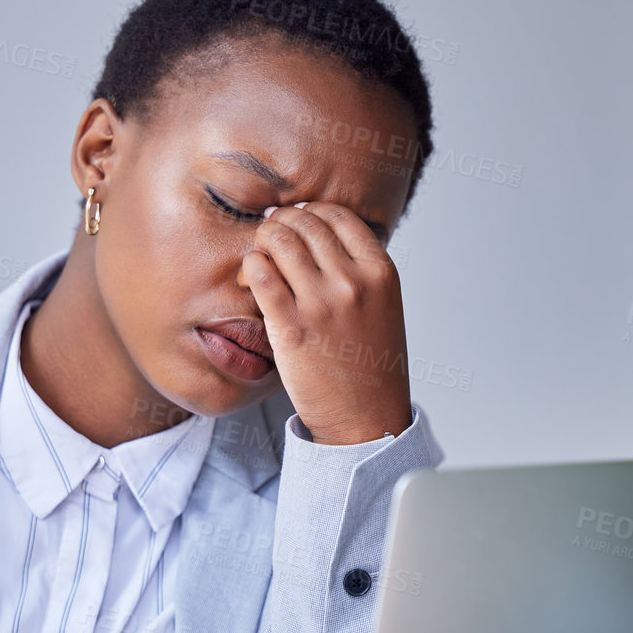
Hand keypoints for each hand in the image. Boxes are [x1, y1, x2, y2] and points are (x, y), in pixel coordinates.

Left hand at [241, 202, 411, 444]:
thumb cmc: (369, 366)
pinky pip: (260, 273)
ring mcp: (321, 303)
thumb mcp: (382, 307)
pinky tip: (250, 280)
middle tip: (271, 238)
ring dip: (262, 242)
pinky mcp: (290, 326)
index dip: (310, 213)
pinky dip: (250, 267)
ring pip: (279, 240)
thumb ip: (359, 269)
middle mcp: (353, 282)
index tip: (297, 224)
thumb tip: (319, 235)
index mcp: (380, 273)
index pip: (338, 216)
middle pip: (305, 222)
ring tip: (259, 259)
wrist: (365, 419)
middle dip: (281, 223)